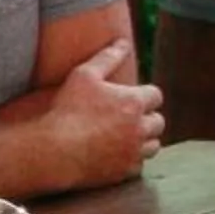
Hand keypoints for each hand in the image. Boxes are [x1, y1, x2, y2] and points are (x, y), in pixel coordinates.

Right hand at [44, 40, 162, 184]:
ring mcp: (134, 152)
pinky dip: (131, 160)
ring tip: (126, 136)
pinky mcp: (125, 171)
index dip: (144, 95)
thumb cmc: (69, 109)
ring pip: (153, 146)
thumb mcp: (84, 75)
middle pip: (159, 122)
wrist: (56, 150)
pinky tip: (117, 154)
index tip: (131, 98)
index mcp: (134, 102)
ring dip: (144, 140)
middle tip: (129, 118)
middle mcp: (140, 128)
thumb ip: (107, 57)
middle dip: (147, 118)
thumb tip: (123, 42)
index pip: (156, 95)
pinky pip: (139, 165)